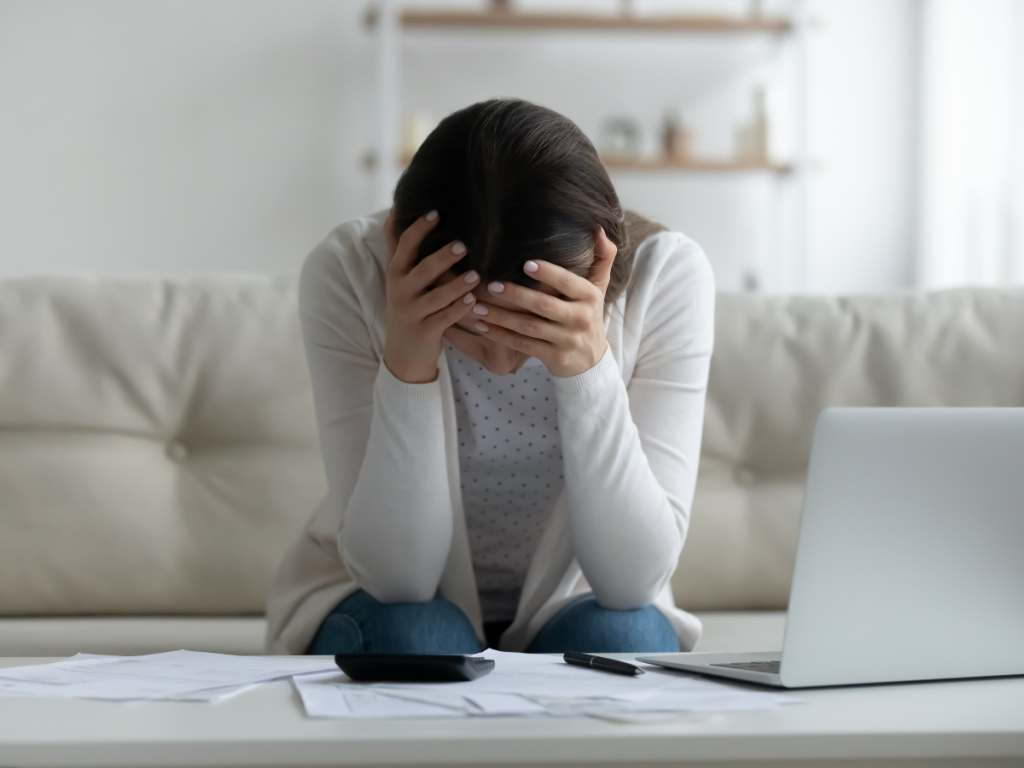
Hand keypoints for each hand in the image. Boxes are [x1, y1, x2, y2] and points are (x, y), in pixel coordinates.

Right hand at [382, 209, 479, 382]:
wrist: (402, 351)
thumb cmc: (407, 304)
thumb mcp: (399, 275)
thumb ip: (398, 245)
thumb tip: (396, 208)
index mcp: (396, 272)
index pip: (405, 246)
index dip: (419, 229)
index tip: (437, 213)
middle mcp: (401, 290)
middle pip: (422, 271)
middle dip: (442, 258)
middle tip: (463, 245)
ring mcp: (412, 312)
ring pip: (436, 297)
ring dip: (456, 286)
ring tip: (475, 275)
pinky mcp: (425, 331)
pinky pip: (444, 319)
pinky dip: (458, 310)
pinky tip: (473, 301)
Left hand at [469, 227, 616, 377]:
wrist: (591, 360)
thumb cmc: (588, 315)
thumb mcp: (599, 287)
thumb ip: (602, 258)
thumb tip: (598, 228)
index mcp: (589, 297)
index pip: (568, 283)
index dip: (548, 273)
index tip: (525, 263)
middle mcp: (580, 318)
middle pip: (544, 305)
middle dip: (515, 295)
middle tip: (491, 285)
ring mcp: (567, 340)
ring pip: (529, 326)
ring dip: (501, 316)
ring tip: (478, 306)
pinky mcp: (553, 357)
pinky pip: (522, 345)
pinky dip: (500, 336)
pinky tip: (482, 326)